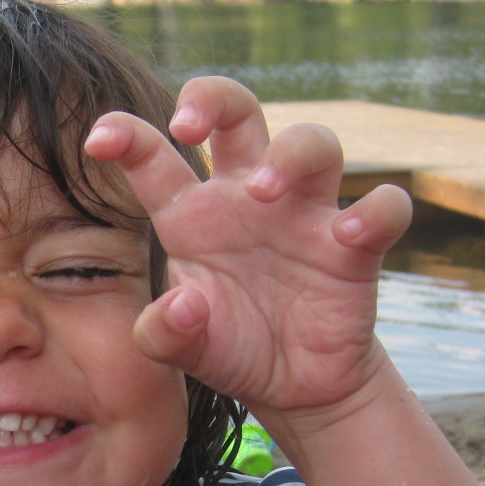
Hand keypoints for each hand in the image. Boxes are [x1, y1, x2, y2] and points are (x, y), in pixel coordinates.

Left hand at [83, 76, 411, 427]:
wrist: (293, 387)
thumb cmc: (228, 347)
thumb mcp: (181, 350)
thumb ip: (163, 334)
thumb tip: (182, 305)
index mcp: (192, 215)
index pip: (155, 159)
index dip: (126, 136)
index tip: (100, 138)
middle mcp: (247, 199)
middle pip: (238, 113)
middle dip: (214, 99)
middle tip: (189, 127)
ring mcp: (305, 215)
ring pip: (312, 141)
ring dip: (289, 153)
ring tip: (262, 190)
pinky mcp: (356, 245)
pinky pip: (384, 205)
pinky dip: (375, 209)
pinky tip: (348, 234)